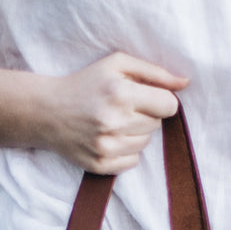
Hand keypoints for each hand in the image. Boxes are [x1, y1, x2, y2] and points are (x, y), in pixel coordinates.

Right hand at [42, 52, 188, 172]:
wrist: (46, 111)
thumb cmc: (85, 83)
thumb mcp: (117, 64)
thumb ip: (154, 72)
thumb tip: (185, 82)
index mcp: (120, 93)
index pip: (169, 106)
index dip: (160, 100)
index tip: (145, 98)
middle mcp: (114, 121)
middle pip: (157, 125)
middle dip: (145, 115)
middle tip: (122, 109)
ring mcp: (106, 146)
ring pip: (145, 144)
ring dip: (135, 133)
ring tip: (113, 123)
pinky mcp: (99, 165)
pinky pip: (132, 162)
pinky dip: (125, 152)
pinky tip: (108, 139)